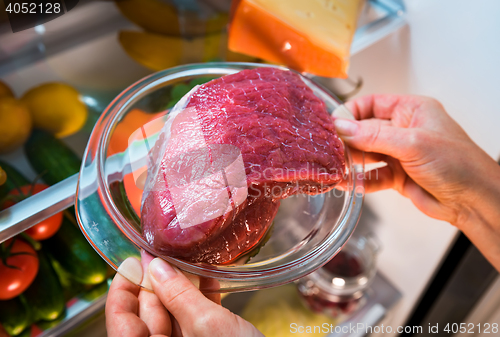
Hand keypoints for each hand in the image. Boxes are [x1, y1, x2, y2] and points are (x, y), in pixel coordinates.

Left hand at [106, 255, 262, 336]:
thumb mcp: (206, 324)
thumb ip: (178, 295)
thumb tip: (155, 267)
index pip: (121, 322)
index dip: (123, 289)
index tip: (133, 262)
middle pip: (148, 315)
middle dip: (156, 282)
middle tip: (163, 253)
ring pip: (173, 314)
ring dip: (181, 287)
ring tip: (188, 262)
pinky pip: (195, 319)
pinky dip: (200, 298)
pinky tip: (209, 279)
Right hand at [335, 94, 499, 270]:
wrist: (473, 200)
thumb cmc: (458, 163)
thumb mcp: (412, 143)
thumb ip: (374, 136)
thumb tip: (342, 127)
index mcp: (411, 110)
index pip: (371, 104)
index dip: (350, 113)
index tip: (333, 124)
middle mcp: (403, 130)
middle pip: (364, 130)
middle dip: (347, 139)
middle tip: (329, 148)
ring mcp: (399, 154)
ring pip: (366, 154)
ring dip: (350, 161)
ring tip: (334, 166)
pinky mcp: (397, 176)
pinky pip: (371, 176)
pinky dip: (360, 180)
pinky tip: (348, 183)